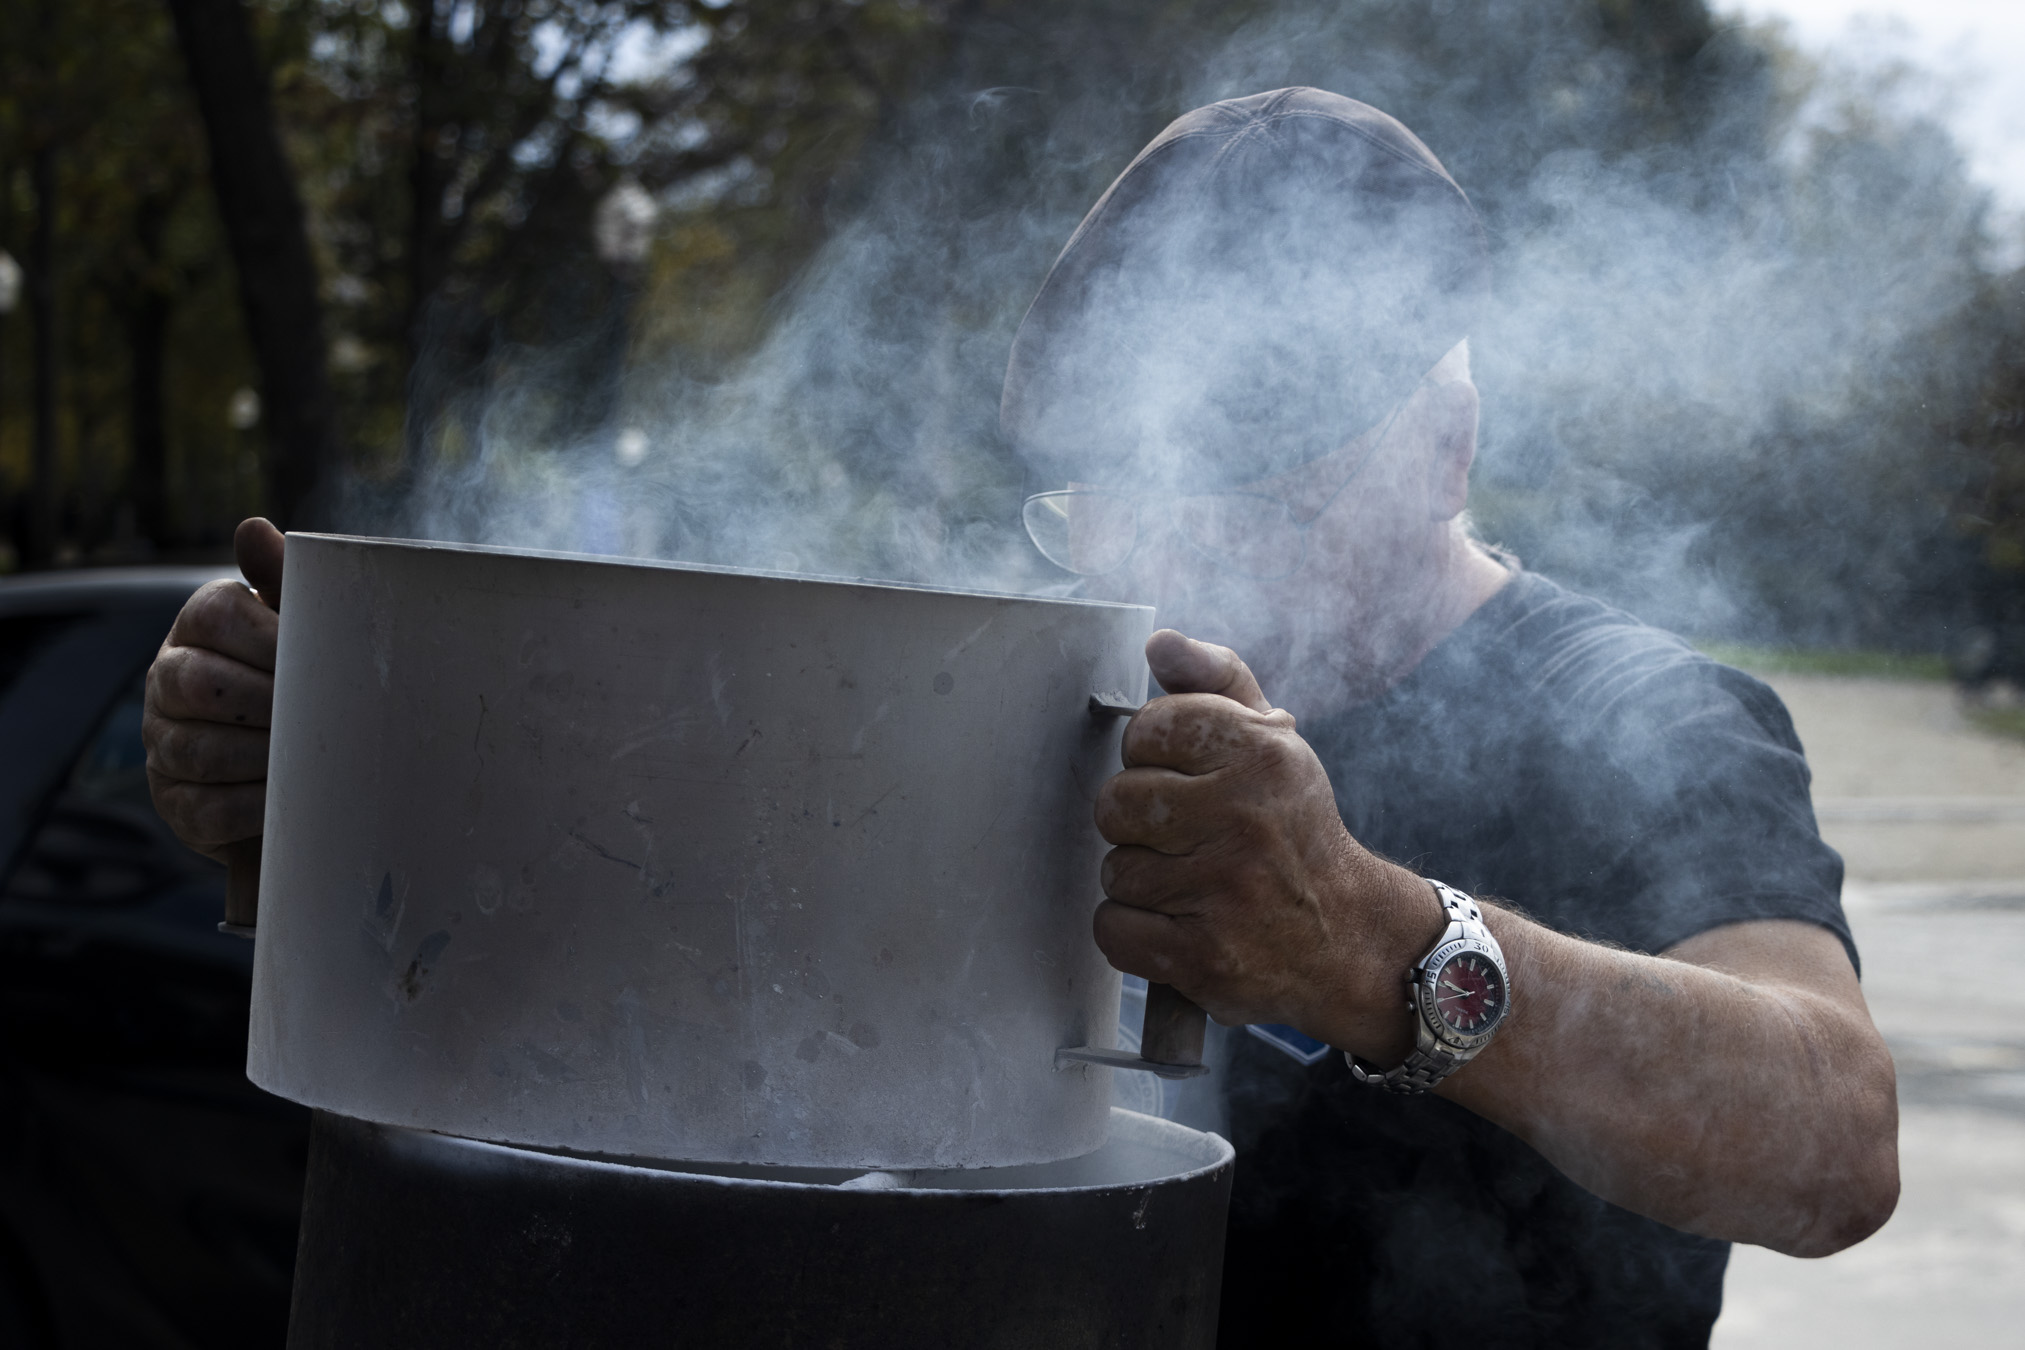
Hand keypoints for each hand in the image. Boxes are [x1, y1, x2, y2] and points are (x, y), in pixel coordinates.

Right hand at [144, 518, 283, 862]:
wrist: (300, 761)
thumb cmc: (303, 675)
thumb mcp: (301, 627)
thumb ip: (287, 580)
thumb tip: (254, 529)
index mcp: (200, 626)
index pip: (216, 615)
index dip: (269, 638)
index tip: (316, 658)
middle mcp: (168, 680)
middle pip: (198, 683)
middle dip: (265, 701)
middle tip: (320, 714)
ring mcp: (165, 744)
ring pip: (199, 750)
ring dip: (261, 757)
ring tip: (312, 758)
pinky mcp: (178, 804)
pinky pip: (208, 808)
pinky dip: (255, 807)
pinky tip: (291, 800)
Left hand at [1091, 629, 1441, 1056]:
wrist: (1346, 935)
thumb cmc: (1291, 828)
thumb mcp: (1274, 741)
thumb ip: (1216, 680)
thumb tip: (1158, 644)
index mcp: (1263, 753)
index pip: (1148, 729)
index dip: (1153, 757)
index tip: (1186, 779)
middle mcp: (1246, 817)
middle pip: (1117, 802)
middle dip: (1139, 823)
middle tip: (1184, 837)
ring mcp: (1225, 890)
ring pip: (1115, 869)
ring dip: (1142, 881)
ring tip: (1192, 883)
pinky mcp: (1204, 955)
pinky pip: (1113, 928)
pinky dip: (1133, 932)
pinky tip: (1178, 922)